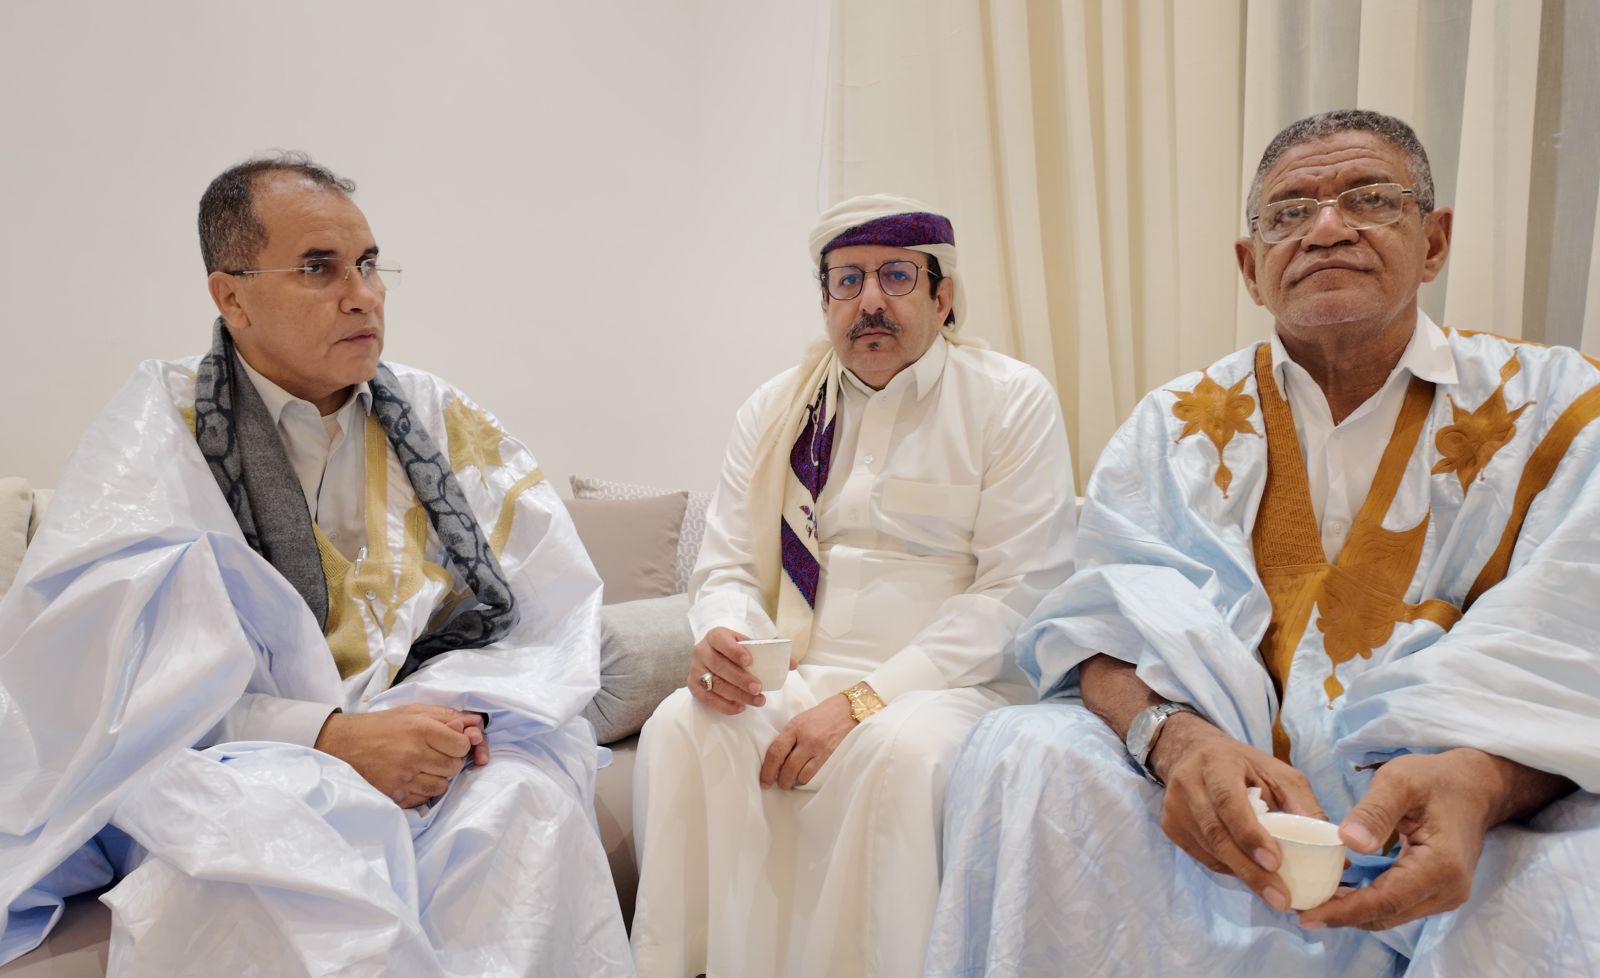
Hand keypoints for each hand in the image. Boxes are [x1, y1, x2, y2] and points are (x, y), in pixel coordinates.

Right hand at [315, 704, 484, 808]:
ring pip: (441, 786)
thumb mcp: (414, 711)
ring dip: (437, 777)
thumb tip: (474, 725)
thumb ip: (447, 717)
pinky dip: (422, 791)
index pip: (461, 745)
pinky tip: (411, 778)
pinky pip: (423, 799)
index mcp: (421, 729)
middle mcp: (413, 754)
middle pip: (453, 767)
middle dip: (449, 761)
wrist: (343, 744)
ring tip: (423, 766)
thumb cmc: (382, 725)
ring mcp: (403, 777)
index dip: (460, 744)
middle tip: (434, 754)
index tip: (450, 742)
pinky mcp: (394, 795)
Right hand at [687, 626, 766, 715]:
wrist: (713, 654)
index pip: (721, 641)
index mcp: (715, 636)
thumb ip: (770, 652)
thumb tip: (792, 664)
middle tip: (758, 688)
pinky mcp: (693, 685)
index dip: (734, 651)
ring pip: (714, 684)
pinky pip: (707, 698)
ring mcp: (695, 669)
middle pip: (719, 666)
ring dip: (737, 695)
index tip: (749, 661)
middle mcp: (701, 651)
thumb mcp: (749, 645)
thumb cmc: (735, 650)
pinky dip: (724, 705)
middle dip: (740, 679)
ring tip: (757, 700)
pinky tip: (741, 707)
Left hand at [759, 694, 854, 788]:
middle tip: (777, 783)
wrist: (845, 711)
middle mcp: (806, 739)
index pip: (776, 752)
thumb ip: (787, 738)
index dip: (767, 770)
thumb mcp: (799, 721)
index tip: (764, 781)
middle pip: (788, 767)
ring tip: (790, 781)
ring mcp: (819, 749)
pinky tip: (802, 777)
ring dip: (792, 782)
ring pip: (800, 775)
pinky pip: (813, 775)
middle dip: (780, 781)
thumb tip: (775, 760)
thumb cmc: (819, 716)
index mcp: (794, 727)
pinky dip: (804, 779)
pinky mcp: (829, 756)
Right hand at [1151, 714, 1325, 913]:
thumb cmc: (1244, 765)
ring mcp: (1175, 809)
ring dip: (1244, 875)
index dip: (1250, 834)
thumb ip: (1302, 804)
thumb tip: (1335, 847)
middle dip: (1251, 871)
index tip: (1275, 863)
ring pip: (1210, 851)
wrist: (1192, 753)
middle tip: (1282, 899)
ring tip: (1275, 895)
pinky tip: (1250, 874)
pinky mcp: (1170, 826)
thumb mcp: (1277, 772)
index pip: (1229, 802)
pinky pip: (1204, 857)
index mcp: (1216, 764)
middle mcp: (1188, 785)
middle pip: (1217, 835)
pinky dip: (1230, 869)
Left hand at [1298, 750, 1496, 930]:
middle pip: (1386, 914)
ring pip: (1389, 914)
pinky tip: (1336, 892)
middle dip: (1341, 916)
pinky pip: (1395, 905)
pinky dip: (1365, 902)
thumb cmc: (1436, 779)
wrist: (1474, 786)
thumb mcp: (1400, 781)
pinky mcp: (1436, 892)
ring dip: (1351, 912)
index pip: (1385, 900)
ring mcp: (1444, 895)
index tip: (1306, 914)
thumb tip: (1349, 843)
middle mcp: (1447, 890)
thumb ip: (1374, 812)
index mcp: (1440, 866)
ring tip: (1309, 902)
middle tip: (1297, 909)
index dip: (1344, 911)